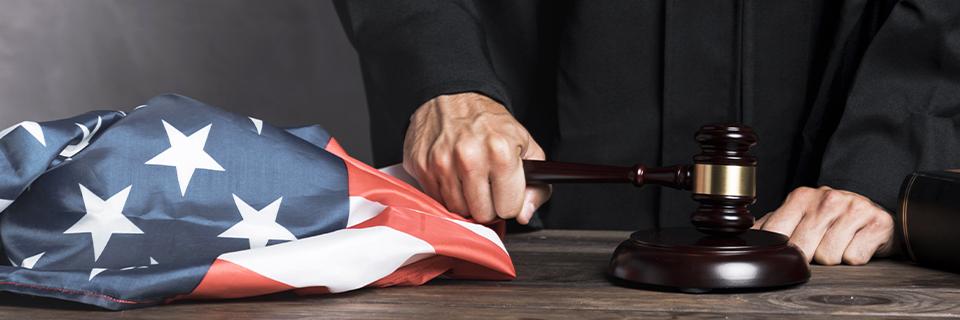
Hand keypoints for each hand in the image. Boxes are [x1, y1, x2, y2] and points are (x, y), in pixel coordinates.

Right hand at [403, 93, 550, 223]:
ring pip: (458, 210)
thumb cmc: (489, 123)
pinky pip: (436, 199)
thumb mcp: (525, 145)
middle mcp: (470, 158)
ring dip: (465, 200)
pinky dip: (445, 192)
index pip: (508, 208)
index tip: (504, 193)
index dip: (509, 203)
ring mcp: (442, 163)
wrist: (453, 96)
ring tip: (468, 179)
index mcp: (501, 153)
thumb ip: (536, 185)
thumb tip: (524, 215)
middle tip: (486, 187)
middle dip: (487, 205)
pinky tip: (452, 175)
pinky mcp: (422, 166)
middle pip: (482, 214)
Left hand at [753, 186, 894, 264]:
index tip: (788, 251)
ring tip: (840, 243)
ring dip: (834, 257)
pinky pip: (854, 258)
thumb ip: (773, 226)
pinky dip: (855, 258)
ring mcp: (853, 209)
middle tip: (820, 246)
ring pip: (828, 256)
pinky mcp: (877, 223)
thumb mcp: (800, 217)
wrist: (874, 216)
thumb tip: (745, 239)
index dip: (781, 250)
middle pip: (802, 250)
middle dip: (810, 256)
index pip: (777, 233)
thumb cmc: (831, 220)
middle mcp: (828, 199)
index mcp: (801, 197)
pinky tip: (856, 244)